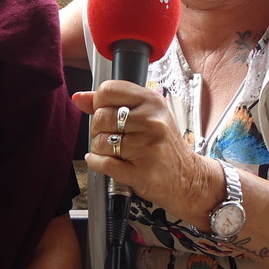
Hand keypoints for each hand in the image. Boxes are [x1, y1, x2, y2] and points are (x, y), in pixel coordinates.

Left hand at [72, 80, 221, 226]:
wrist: (188, 178)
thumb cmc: (163, 145)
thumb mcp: (145, 115)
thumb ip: (111, 104)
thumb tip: (79, 97)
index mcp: (151, 101)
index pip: (108, 90)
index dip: (99, 103)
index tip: (106, 113)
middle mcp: (151, 121)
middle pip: (100, 118)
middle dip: (99, 130)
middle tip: (112, 137)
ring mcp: (147, 147)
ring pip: (99, 142)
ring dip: (100, 150)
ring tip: (116, 152)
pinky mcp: (141, 172)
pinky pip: (102, 163)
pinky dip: (97, 163)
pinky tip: (107, 162)